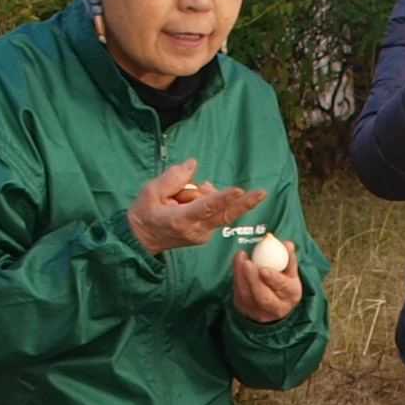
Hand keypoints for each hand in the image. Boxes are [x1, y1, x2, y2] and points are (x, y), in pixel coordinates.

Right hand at [126, 159, 268, 255]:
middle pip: (225, 213)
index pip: (206, 207)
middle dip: (245, 203)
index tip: (239, 191)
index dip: (223, 198)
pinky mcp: (206, 234)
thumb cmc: (144, 212)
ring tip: (178, 197)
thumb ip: (173, 177)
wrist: (142, 239)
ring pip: (217, 207)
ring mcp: (203, 234)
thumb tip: (193, 164)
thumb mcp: (151, 190)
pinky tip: (187, 201)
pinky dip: (205, 201)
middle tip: (262, 192)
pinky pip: (214, 211)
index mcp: (181, 220)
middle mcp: (197, 230)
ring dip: (205, 194)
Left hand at [230, 243, 303, 321]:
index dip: (273, 279)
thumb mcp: (290, 271)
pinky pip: (238, 293)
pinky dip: (236, 277)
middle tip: (247, 262)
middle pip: (263, 297)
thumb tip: (288, 244)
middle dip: (253, 279)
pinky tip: (238, 263)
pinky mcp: (244, 309)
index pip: (283, 288)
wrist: (274, 302)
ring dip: (241, 275)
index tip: (264, 269)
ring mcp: (259, 312)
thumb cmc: (283, 283)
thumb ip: (289, 257)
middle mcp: (277, 309)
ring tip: (240, 256)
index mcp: (291, 296)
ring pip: (247, 295)